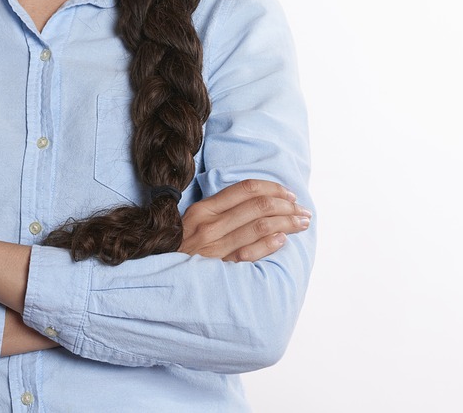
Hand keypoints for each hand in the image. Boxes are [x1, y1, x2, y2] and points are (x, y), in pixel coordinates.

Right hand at [179, 179, 310, 262]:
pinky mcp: (220, 267)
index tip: (289, 194)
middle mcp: (209, 225)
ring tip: (302, 223)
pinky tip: (283, 240)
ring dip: (287, 223)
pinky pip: (250, 253)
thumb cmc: (182, 248)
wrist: (159, 275)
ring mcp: (215, 247)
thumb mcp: (194, 222)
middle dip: (287, 206)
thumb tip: (257, 202)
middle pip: (258, 206)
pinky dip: (269, 244)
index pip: (245, 189)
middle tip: (303, 210)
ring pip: (260, 227)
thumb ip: (220, 210)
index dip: (273, 188)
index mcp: (204, 209)